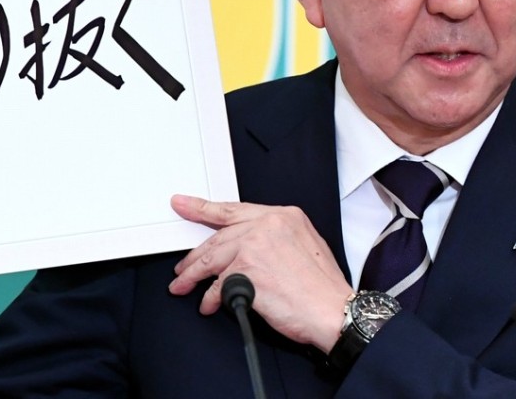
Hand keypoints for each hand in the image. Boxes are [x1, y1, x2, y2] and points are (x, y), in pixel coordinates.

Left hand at [168, 194, 352, 352]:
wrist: (334, 312)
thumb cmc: (322, 288)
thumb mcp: (304, 245)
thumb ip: (273, 238)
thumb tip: (243, 247)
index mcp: (284, 215)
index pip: (234, 210)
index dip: (203, 208)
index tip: (184, 204)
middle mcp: (268, 224)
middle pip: (218, 237)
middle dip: (195, 256)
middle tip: (181, 266)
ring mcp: (256, 245)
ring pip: (212, 259)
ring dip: (193, 276)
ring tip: (183, 286)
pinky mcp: (247, 270)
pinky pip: (218, 285)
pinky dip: (211, 298)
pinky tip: (209, 304)